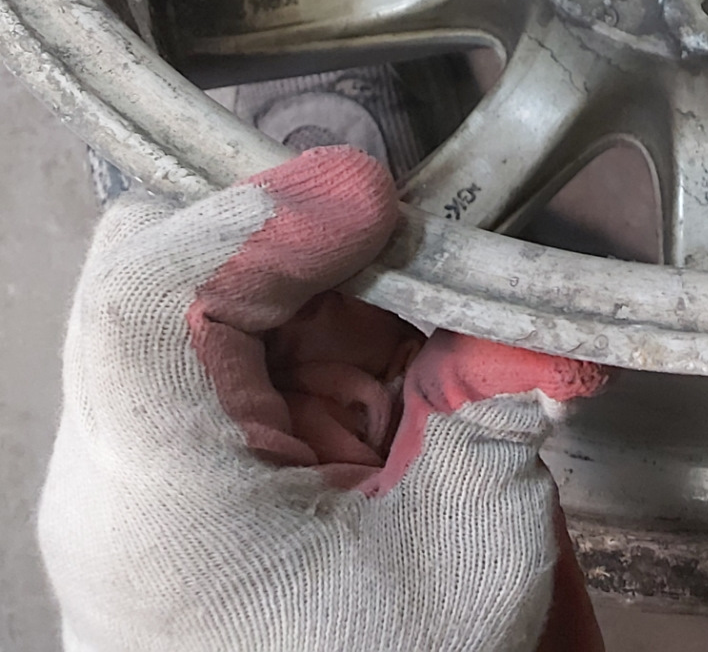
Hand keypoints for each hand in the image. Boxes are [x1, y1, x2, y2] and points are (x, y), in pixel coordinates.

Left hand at [40, 146, 605, 651]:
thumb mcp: (467, 556)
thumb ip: (498, 411)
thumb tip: (543, 319)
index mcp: (160, 496)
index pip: (141, 296)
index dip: (262, 216)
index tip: (375, 206)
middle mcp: (108, 473)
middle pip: (158, 268)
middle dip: (293, 241)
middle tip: (402, 264)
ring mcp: (119, 469)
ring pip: (188, 290)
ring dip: (307, 289)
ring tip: (397, 359)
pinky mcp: (151, 471)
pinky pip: (213, 350)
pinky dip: (304, 340)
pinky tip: (371, 395)